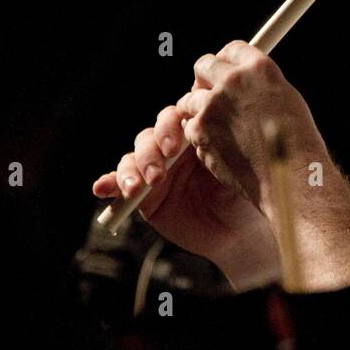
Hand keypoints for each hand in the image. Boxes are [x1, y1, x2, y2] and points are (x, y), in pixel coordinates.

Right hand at [91, 104, 279, 289]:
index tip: (178, 145)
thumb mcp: (237, 164)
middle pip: (150, 135)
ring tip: (137, 188)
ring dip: (130, 170)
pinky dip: (109, 183)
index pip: (174, 116)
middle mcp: (173, 149)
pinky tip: (102, 188)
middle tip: (160, 172)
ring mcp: (156, 171)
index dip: (171, 126)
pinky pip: (120, 184)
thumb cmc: (247, 193)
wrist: (243, 233)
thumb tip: (210, 120)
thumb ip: (219, 142)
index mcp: (196, 133)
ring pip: (133, 158)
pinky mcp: (144, 196)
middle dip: (151, 152)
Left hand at [176, 40, 327, 216]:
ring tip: (221, 131)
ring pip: (190, 98)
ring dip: (200, 111)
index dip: (226, 62)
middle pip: (204, 65)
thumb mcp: (285, 98)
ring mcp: (213, 104)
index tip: (225, 74)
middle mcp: (234, 80)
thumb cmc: (297, 143)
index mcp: (259, 67)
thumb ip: (259, 84)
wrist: (292, 177)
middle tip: (210, 96)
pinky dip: (200, 136)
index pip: (231, 50)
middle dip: (205, 80)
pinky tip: (221, 148)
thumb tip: (241, 81)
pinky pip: (189, 126)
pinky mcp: (200, 129)